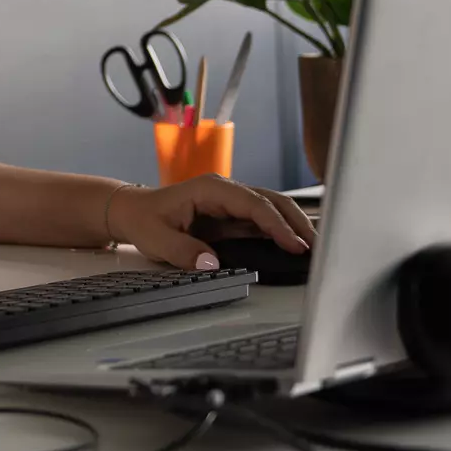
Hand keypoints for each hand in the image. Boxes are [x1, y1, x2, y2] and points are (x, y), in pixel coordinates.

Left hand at [106, 176, 312, 270]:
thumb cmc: (143, 219)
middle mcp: (225, 191)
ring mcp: (231, 202)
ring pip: (272, 208)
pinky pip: (263, 221)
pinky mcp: (233, 216)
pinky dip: (282, 231)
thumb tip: (212, 262)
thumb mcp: (155, 238)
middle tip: (318, 247)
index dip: (276, 224)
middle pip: (271, 201)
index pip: (253, 204)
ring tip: (317, 248)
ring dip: (294, 225)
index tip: (295, 244)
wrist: (132, 212)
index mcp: (210, 188)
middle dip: (297, 221)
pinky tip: (297, 246)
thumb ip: (182, 251)